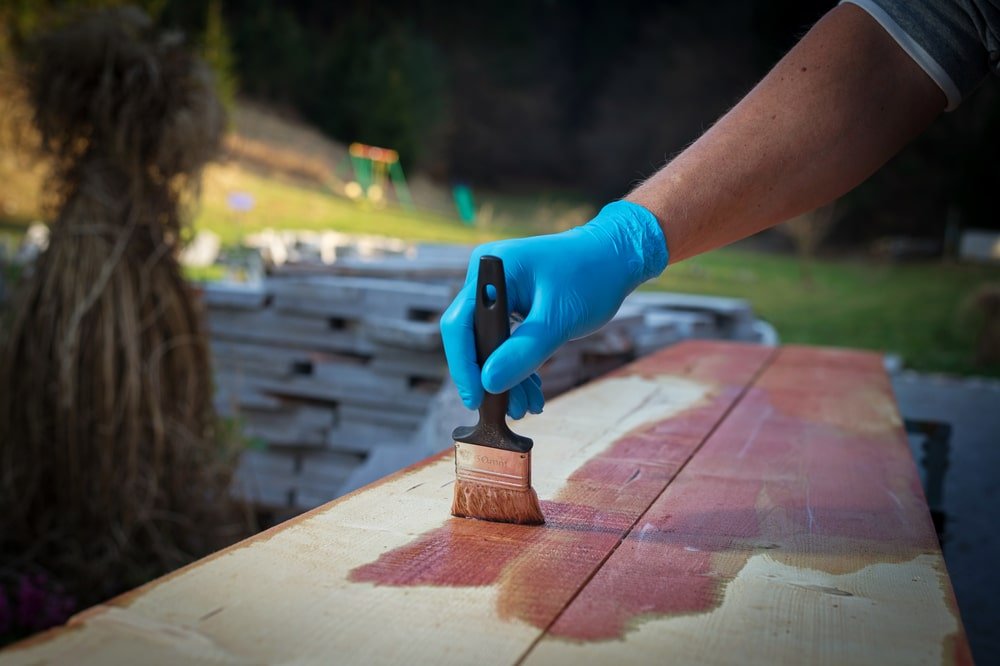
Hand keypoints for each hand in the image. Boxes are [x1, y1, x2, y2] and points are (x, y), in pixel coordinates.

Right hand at [440, 200, 667, 417]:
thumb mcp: (558, 319)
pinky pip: (505, 341)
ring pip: (490, 345)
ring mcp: (499, 293)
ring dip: (506, 378)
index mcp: (493, 271)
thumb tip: (489, 384)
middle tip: (509, 409)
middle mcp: (488, 280)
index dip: (464, 365)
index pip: (460, 324)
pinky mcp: (513, 305)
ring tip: (527, 406)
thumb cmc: (592, 275)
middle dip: (490, 377)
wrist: (617, 257)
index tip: (476, 399)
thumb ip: (523, 352)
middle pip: (472, 338)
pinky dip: (518, 366)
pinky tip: (532, 391)